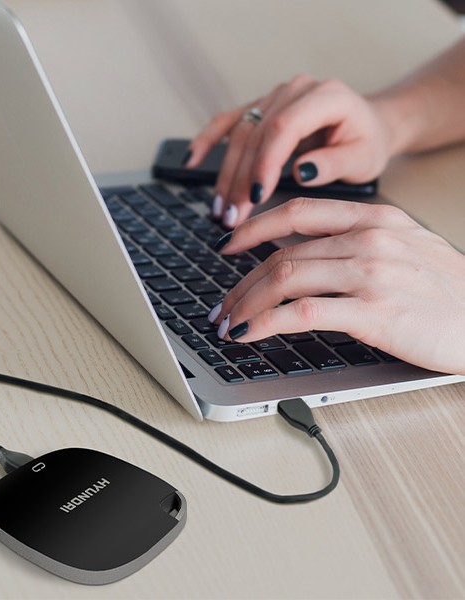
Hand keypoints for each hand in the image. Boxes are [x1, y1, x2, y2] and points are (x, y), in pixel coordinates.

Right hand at [186, 76, 394, 227]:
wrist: (368, 126)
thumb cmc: (366, 143)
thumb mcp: (363, 159)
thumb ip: (334, 163)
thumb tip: (300, 171)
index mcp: (324, 97)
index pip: (283, 128)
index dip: (264, 164)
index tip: (254, 198)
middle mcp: (294, 91)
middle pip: (255, 134)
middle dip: (240, 179)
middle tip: (232, 216)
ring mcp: (274, 97)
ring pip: (238, 134)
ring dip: (224, 174)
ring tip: (220, 209)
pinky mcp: (260, 109)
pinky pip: (227, 123)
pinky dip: (207, 141)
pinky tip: (191, 160)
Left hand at [210, 197, 464, 374]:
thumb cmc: (448, 290)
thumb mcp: (404, 247)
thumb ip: (355, 242)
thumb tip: (302, 255)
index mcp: (375, 218)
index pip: (297, 212)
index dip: (253, 227)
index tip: (228, 243)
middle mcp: (369, 238)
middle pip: (283, 253)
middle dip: (241, 282)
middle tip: (222, 304)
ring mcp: (371, 273)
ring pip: (285, 278)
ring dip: (246, 303)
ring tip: (228, 323)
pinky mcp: (374, 312)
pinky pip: (302, 312)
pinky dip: (265, 322)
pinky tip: (248, 333)